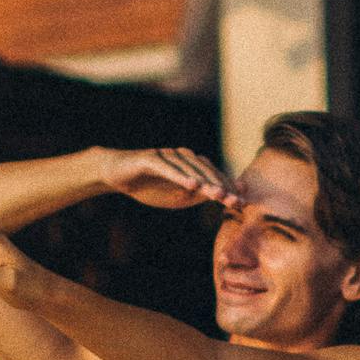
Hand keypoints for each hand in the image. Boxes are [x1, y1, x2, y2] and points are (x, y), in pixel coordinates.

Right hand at [101, 143, 236, 213]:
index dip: (228, 189)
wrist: (116, 175)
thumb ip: (201, 194)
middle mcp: (182, 156)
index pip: (214, 177)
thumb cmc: (150, 187)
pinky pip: (167, 168)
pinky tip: (192, 186)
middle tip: (236, 201)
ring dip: (205, 182)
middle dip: (222, 186)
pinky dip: (180, 176)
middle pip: (206, 171)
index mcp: (191, 165)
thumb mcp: (178, 197)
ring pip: (189, 169)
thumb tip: (227, 195)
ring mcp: (166, 155)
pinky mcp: (150, 158)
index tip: (243, 204)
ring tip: (219, 195)